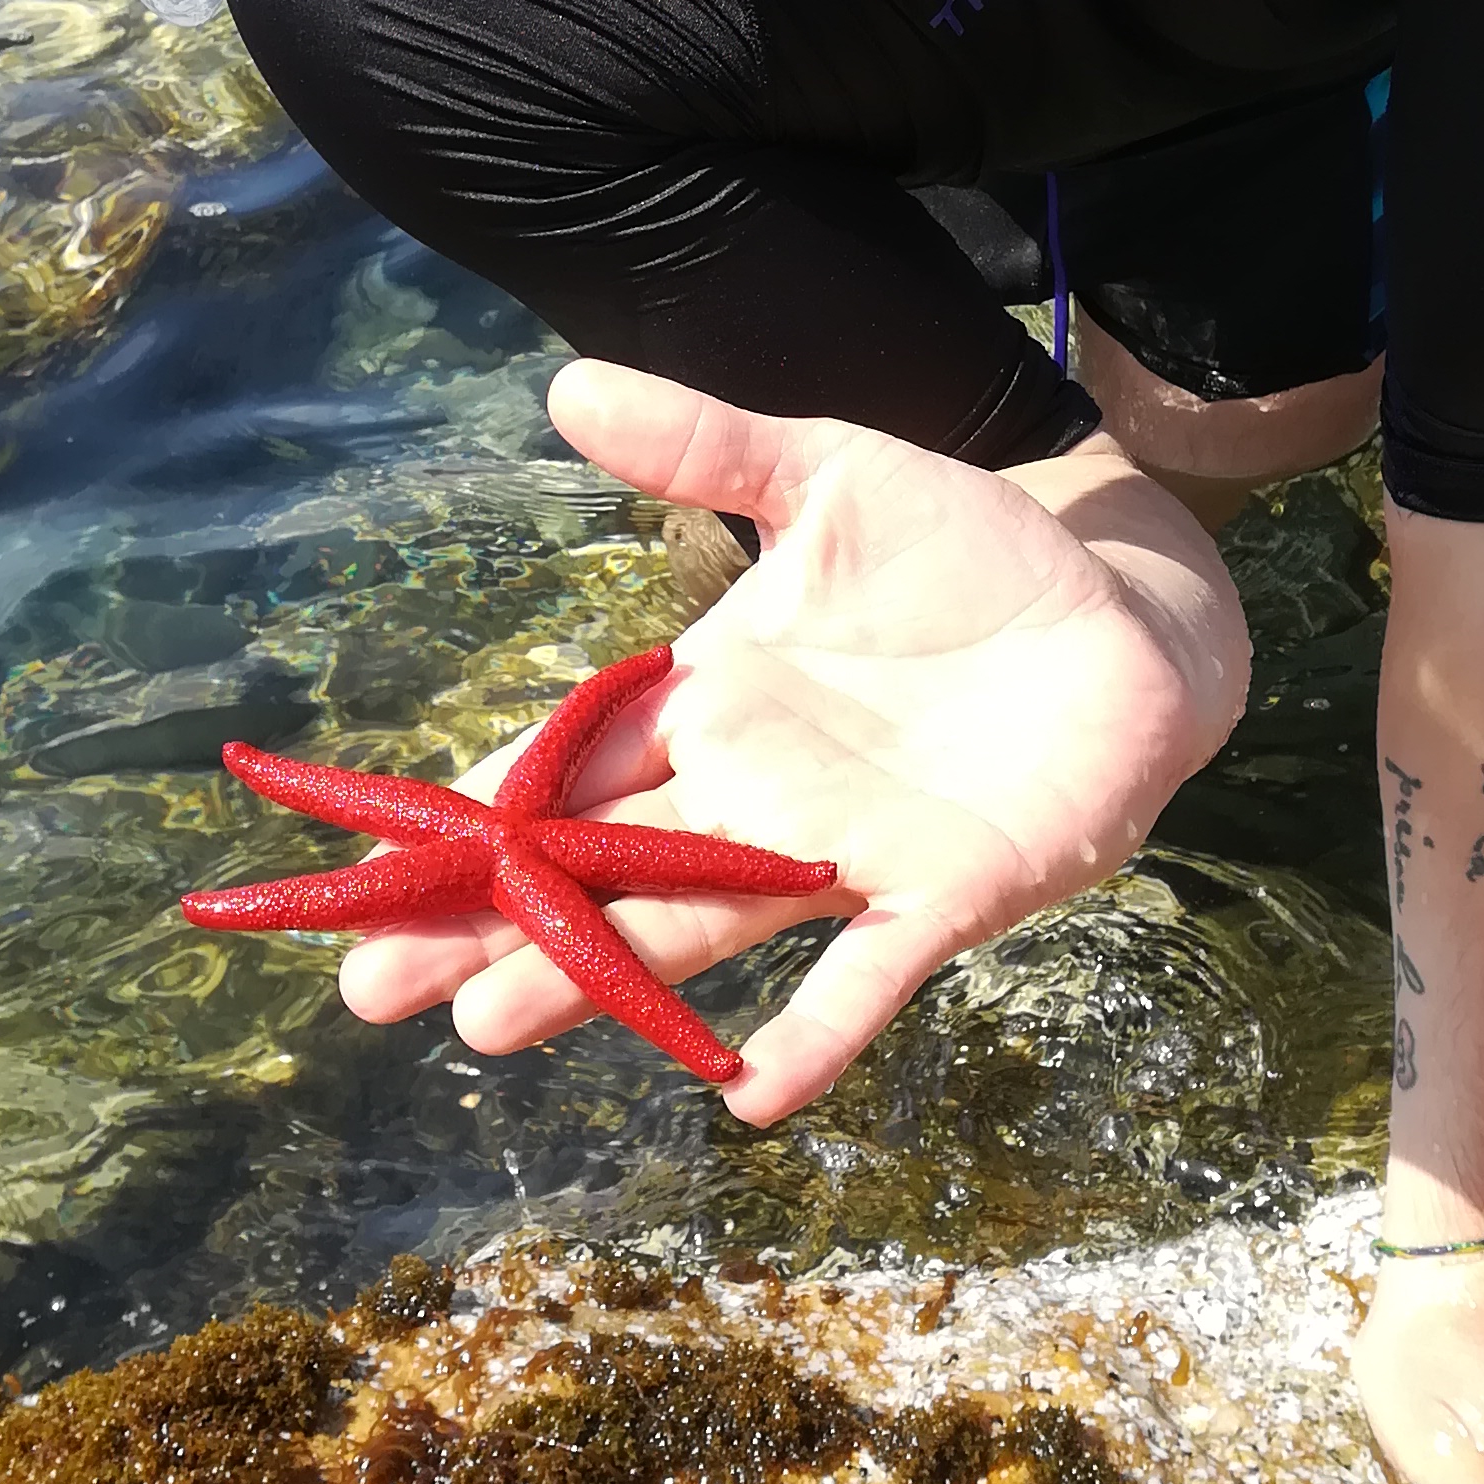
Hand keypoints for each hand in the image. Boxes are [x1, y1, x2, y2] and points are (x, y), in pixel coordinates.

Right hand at [335, 358, 1254, 1125]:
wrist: (1119, 611)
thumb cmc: (965, 552)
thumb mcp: (829, 475)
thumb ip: (706, 445)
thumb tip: (566, 388)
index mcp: (709, 698)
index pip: (562, 763)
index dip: (467, 813)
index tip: (364, 865)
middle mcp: (752, 790)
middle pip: (595, 869)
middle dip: (489, 926)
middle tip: (374, 988)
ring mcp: (839, 851)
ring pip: (693, 925)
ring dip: (600, 980)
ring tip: (493, 1028)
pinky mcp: (942, 891)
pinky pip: (868, 976)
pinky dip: (814, 1037)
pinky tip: (746, 1096)